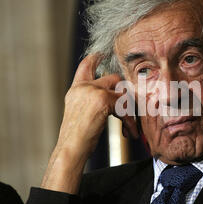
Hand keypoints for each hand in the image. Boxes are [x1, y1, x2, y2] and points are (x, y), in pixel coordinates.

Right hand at [41, 54, 138, 193]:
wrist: (71, 149)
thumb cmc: (77, 138)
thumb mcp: (82, 115)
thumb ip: (92, 102)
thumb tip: (114, 98)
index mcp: (76, 90)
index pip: (86, 66)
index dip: (94, 59)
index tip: (101, 54)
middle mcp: (83, 87)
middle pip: (113, 79)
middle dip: (125, 94)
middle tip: (131, 110)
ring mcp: (92, 91)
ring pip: (122, 92)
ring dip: (129, 111)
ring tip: (130, 128)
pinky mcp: (102, 99)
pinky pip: (124, 106)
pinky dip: (129, 121)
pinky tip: (128, 133)